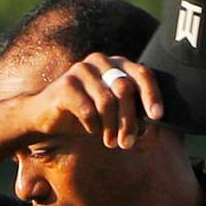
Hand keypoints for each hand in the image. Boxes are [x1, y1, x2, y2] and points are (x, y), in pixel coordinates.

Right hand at [29, 52, 163, 148]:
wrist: (47, 117)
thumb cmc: (88, 116)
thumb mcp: (116, 119)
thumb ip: (136, 123)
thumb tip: (152, 134)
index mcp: (119, 65)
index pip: (143, 74)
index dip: (152, 95)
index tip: (157, 117)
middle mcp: (101, 61)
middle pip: (125, 89)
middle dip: (130, 121)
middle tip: (127, 144)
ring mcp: (82, 69)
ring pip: (107, 101)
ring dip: (111, 127)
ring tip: (110, 143)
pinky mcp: (66, 84)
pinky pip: (88, 109)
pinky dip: (93, 125)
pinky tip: (92, 130)